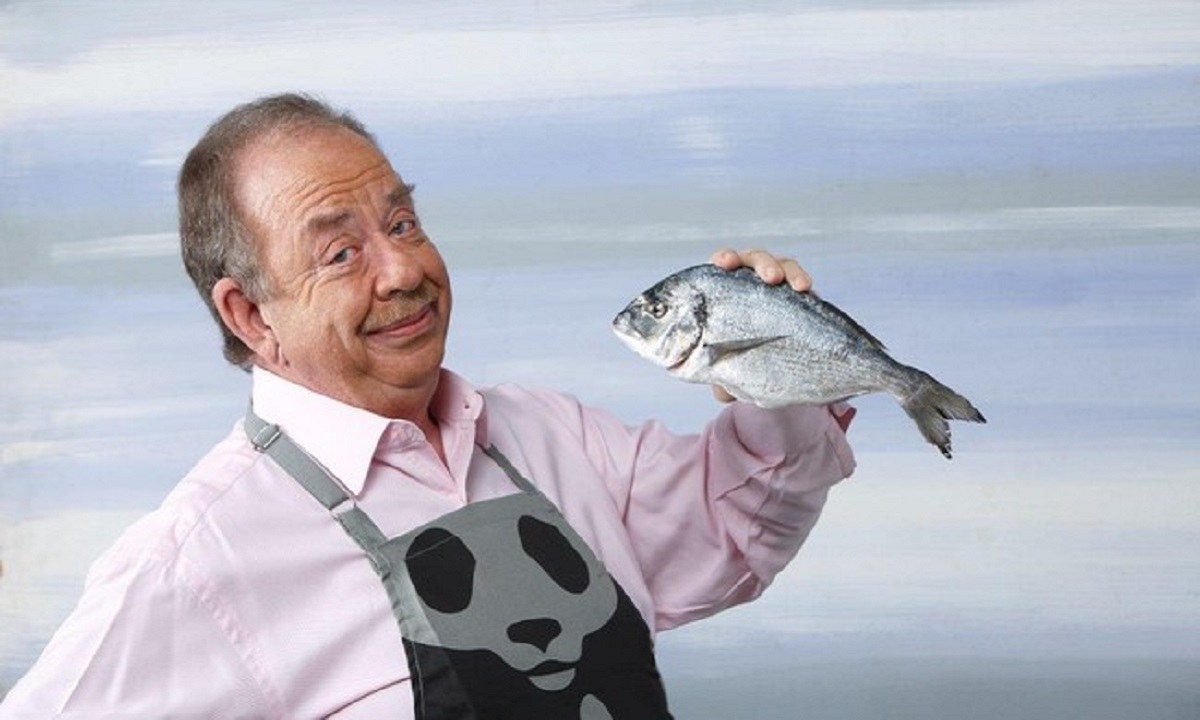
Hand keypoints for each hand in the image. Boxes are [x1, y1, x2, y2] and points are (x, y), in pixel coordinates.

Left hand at [709, 248, 812, 402]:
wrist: (768, 374)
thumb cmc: (737, 363)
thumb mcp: (726, 371)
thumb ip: (720, 376)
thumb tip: (721, 392)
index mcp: (723, 290)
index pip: (721, 267)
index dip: (724, 259)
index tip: (726, 263)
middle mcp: (750, 283)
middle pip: (754, 260)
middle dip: (763, 263)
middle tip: (771, 277)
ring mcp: (777, 287)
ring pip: (783, 267)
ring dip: (791, 272)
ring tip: (802, 287)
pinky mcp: (799, 298)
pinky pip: (804, 285)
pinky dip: (806, 286)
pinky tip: (811, 294)